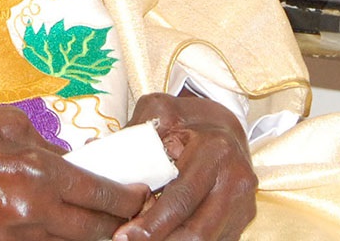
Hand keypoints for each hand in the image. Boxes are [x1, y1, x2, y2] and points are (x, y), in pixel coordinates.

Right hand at [0, 100, 147, 239]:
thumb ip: (39, 141)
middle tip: (133, 209)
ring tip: (100, 218)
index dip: (128, 194)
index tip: (143, 190)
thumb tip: (65, 157)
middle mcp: (30, 212)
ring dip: (89, 232)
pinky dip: (55, 235)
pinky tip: (56, 220)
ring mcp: (11, 235)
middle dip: (119, 221)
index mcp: (34, 174)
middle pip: (94, 230)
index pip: (99, 193)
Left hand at [113, 93, 256, 240]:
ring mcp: (244, 203)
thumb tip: (95, 147)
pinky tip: (164, 233)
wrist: (225, 122)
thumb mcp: (159, 111)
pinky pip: (215, 238)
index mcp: (215, 150)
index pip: (181, 198)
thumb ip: (133, 132)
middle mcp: (236, 180)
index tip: (124, 235)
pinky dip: (186, 239)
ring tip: (143, 238)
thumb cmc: (186, 116)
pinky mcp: (243, 217)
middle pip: (197, 230)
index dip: (152, 223)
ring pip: (207, 240)